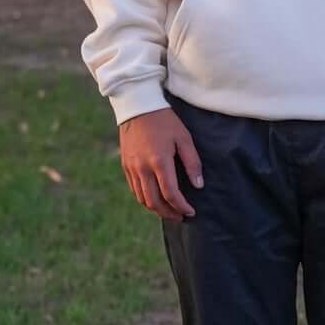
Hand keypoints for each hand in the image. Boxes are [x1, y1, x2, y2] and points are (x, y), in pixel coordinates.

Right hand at [119, 105, 203, 220]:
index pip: (171, 194)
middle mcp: (143, 168)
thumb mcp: (184, 138)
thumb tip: (199, 185)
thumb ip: (192, 162)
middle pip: (154, 202)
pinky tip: (155, 198)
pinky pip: (135, 189)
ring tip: (169, 211)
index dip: (182, 206)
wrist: (137, 107)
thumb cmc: (165, 121)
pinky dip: (145, 199)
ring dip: (156, 209)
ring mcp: (131, 168)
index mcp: (159, 162)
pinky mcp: (125, 166)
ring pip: (142, 199)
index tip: (191, 212)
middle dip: (169, 213)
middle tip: (180, 217)